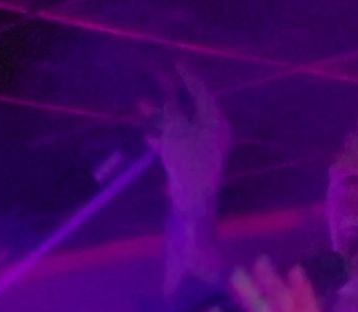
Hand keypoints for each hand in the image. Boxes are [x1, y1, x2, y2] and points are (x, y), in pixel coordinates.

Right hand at [140, 62, 229, 217]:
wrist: (193, 203)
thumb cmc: (188, 161)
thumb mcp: (176, 128)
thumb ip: (169, 104)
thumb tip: (164, 81)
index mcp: (216, 121)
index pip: (202, 92)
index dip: (188, 76)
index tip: (176, 62)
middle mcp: (213, 133)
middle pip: (190, 108)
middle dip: (169, 95)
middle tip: (156, 77)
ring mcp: (203, 150)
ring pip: (180, 126)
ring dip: (160, 116)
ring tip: (140, 104)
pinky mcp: (193, 165)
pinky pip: (176, 145)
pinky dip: (162, 138)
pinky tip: (148, 137)